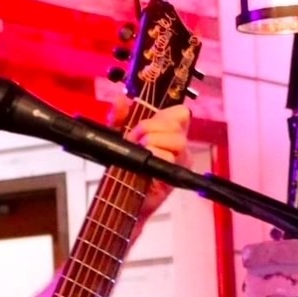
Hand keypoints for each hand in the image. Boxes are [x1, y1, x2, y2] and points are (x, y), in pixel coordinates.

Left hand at [107, 94, 192, 220]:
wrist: (119, 195)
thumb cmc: (124, 165)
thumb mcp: (116, 135)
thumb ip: (118, 117)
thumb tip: (120, 101)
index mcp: (168, 131)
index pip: (181, 112)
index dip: (163, 114)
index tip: (144, 123)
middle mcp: (177, 144)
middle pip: (177, 123)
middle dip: (151, 126)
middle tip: (134, 137)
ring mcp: (179, 160)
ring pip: (178, 141)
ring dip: (154, 141)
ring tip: (139, 149)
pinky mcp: (174, 176)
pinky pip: (170, 158)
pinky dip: (155, 156)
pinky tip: (144, 161)